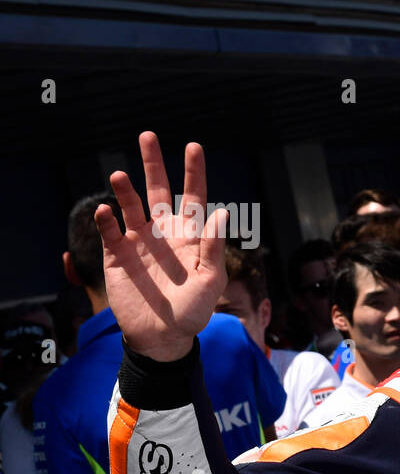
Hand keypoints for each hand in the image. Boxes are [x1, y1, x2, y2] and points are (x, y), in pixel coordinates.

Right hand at [98, 132, 227, 361]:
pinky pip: (109, 232)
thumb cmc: (193, 312)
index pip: (193, 197)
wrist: (163, 337)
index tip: (193, 147)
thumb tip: (220, 212)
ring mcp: (139, 243)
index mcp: (190, 236)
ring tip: (118, 176)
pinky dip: (106, 220)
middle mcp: (164, 233)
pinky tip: (105, 211)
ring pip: (130, 207)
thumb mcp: (210, 281)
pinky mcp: (117, 257)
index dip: (193, 173)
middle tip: (147, 136)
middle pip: (157, 191)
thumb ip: (213, 248)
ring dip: (124, 191)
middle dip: (153, 164)